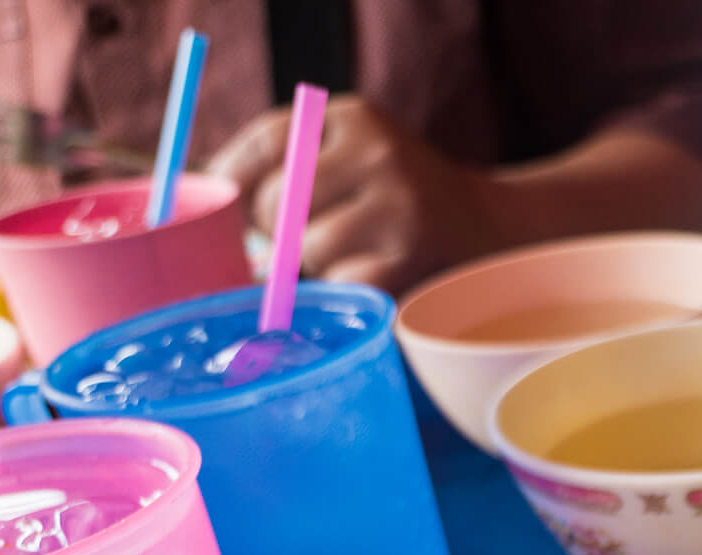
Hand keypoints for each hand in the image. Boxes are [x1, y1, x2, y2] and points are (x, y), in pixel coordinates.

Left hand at [206, 96, 507, 294]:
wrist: (491, 228)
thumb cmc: (397, 197)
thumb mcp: (352, 154)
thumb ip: (288, 165)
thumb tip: (210, 214)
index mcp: (354, 118)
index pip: (266, 142)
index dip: (231, 178)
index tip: (223, 204)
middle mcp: (378, 155)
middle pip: (278, 201)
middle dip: (275, 228)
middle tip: (298, 235)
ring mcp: (397, 209)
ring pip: (306, 249)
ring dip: (312, 264)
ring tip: (346, 254)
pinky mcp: (409, 262)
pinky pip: (340, 285)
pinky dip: (344, 288)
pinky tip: (371, 273)